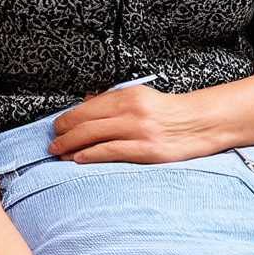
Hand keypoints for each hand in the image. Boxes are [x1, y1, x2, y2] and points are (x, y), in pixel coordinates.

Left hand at [49, 83, 213, 163]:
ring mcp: (139, 131)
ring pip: (95, 137)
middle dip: (65, 133)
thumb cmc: (168, 111)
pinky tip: (79, 159)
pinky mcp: (148, 150)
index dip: (68, 118)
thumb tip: (85, 103)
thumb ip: (112, 100)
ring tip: (59, 152)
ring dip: (72, 146)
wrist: (201, 123)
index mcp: (126, 96)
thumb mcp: (139, 96)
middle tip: (52, 142)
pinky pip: (112, 152)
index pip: (88, 107)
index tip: (57, 126)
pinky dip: (91, 155)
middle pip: (87, 122)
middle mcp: (130, 111)